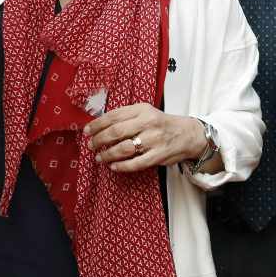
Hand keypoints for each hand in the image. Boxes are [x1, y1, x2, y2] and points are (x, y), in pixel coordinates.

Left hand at [83, 104, 208, 172]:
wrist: (188, 134)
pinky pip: (136, 163)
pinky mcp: (159, 155)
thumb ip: (126, 116)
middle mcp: (148, 122)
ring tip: (100, 157)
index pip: (114, 115)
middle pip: (116, 132)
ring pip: (124, 148)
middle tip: (91, 145)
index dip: (97, 124)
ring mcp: (154, 140)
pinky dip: (122, 166)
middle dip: (99, 140)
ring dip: (108, 154)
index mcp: (142, 109)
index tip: (87, 131)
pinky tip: (114, 166)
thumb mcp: (146, 112)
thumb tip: (99, 125)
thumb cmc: (162, 123)